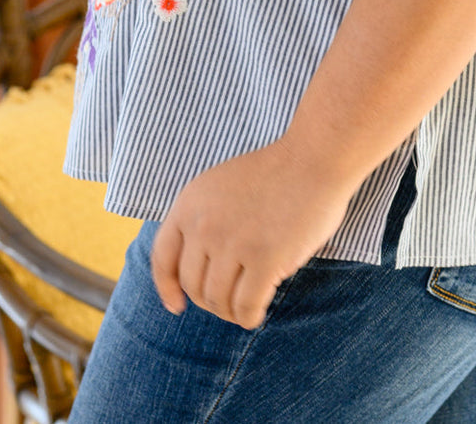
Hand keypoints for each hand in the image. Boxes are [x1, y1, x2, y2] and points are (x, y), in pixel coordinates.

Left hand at [150, 137, 356, 329]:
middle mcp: (204, 225)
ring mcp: (233, 243)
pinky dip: (249, 318)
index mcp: (190, 204)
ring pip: (218, 301)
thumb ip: (203, 221)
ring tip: (244, 308)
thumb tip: (196, 272)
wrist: (313, 158)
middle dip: (210, 300)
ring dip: (231, 311)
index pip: (162, 258)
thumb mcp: (220, 186)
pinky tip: (257, 314)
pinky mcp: (264, 260)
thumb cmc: (275, 173)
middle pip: (193, 285)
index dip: (167, 288)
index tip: (177, 305)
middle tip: (229, 301)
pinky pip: (246, 307)